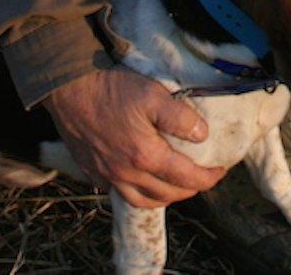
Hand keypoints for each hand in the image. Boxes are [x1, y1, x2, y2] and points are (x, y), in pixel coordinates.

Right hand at [43, 68, 225, 207]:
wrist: (68, 90)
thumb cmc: (111, 89)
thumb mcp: (153, 94)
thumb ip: (180, 118)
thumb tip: (202, 136)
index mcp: (146, 157)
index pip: (187, 178)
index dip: (209, 177)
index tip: (221, 169)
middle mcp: (127, 175)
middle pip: (167, 195)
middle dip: (190, 189)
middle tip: (203, 175)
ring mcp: (108, 176)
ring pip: (143, 201)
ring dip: (165, 197)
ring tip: (176, 184)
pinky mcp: (93, 172)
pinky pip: (120, 194)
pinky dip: (138, 193)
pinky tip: (142, 180)